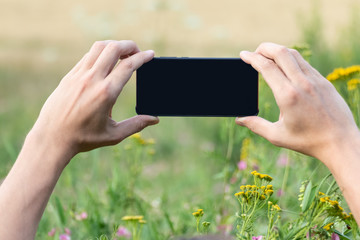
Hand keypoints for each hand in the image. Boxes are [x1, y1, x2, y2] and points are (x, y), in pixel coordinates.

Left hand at [31, 40, 158, 158]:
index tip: (150, 54)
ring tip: (122, 54)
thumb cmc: (84, 138)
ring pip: (99, 47)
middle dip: (130, 45)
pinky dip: (100, 54)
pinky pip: (87, 56)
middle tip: (137, 52)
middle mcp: (92, 80)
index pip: (128, 65)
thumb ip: (136, 125)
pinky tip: (105, 62)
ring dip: (114, 45)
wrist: (52, 138)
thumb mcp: (114, 135)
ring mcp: (79, 76)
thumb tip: (154, 120)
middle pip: (114, 48)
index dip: (142, 57)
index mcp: (106, 93)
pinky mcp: (69, 76)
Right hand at [236, 42, 358, 162]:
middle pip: (280, 52)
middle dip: (264, 47)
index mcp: (287, 96)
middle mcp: (301, 83)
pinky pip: (305, 63)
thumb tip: (239, 120)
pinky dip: (291, 59)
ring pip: (294, 55)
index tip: (243, 55)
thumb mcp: (277, 136)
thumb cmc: (308, 141)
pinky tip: (286, 66)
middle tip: (254, 52)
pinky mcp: (324, 81)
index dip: (252, 58)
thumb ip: (256, 125)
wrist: (340, 142)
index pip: (266, 67)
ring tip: (268, 56)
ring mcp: (315, 80)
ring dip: (278, 50)